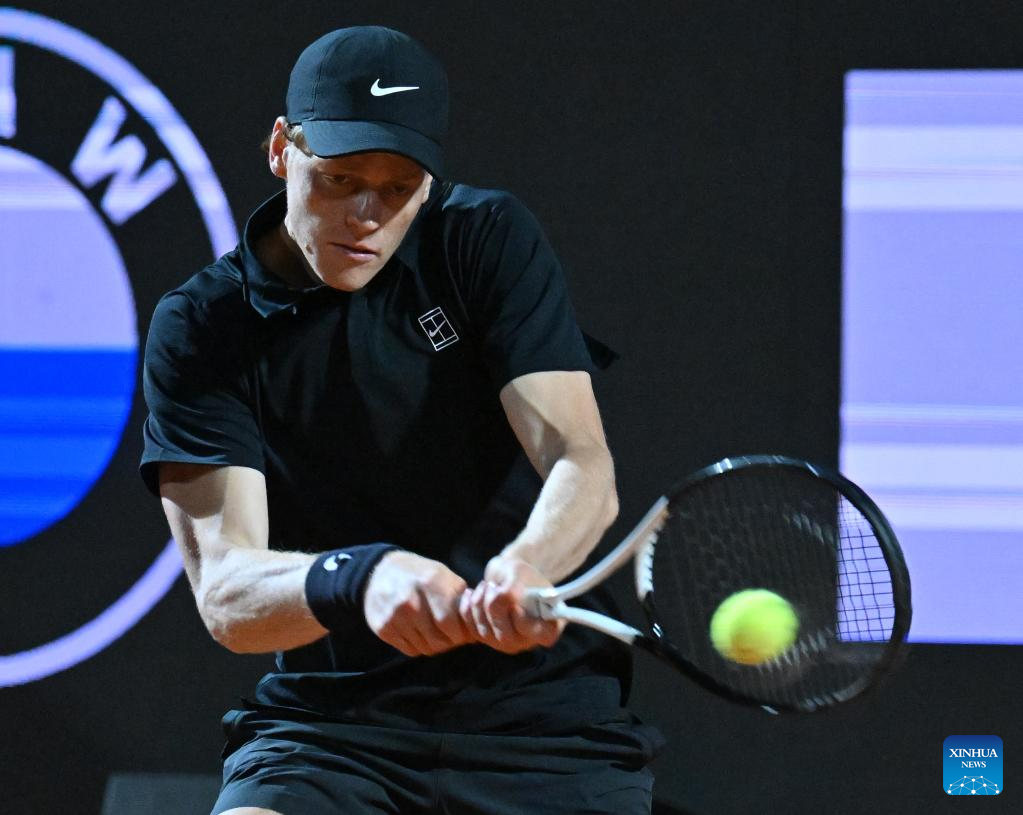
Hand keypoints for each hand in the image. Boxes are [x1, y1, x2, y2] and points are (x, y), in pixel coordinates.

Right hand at [363, 551, 477, 656]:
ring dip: (435, 645)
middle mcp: (410, 600)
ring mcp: (394, 616)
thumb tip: (477, 627)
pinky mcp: (383, 628)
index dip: (461, 633)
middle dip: (450, 642)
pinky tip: (420, 632)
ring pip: (425, 647)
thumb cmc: (421, 576)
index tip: (464, 632)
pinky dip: (419, 645)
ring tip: (437, 633)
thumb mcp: (444, 576)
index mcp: (430, 583)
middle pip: (438, 639)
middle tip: (453, 636)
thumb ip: (461, 599)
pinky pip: (410, 650)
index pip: (450, 623)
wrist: (381, 573)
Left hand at [459, 555, 564, 654]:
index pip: (543, 636)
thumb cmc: (519, 573)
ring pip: (486, 634)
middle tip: (493, 586)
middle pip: (507, 638)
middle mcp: (529, 640)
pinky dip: (467, 609)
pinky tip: (470, 593)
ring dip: (479, 605)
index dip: (527, 622)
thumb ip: (514, 587)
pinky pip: (473, 630)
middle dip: (494, 609)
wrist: (507, 576)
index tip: (516, 604)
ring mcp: (509, 643)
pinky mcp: (490, 640)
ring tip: (485, 585)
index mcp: (549, 624)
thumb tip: (505, 598)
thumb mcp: (519, 572)